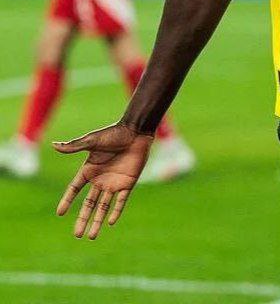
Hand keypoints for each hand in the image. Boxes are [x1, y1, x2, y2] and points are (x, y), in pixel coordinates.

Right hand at [53, 123, 153, 238]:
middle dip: (83, 219)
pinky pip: (121, 201)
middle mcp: (100, 179)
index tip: (60, 213)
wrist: (136, 131)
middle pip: (89, 204)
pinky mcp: (128, 183)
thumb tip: (54, 145)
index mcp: (89, 169)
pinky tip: (110, 222)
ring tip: (91, 237)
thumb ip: (75, 146)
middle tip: (77, 235)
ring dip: (98, 221)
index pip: (75, 188)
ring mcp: (114, 182)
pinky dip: (116, 211)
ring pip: (103, 206)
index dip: (67, 200)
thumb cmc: (114, 133)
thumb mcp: (93, 140)